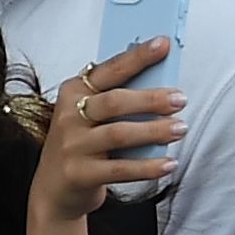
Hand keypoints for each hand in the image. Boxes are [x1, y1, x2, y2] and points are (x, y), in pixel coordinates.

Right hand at [33, 42, 187, 228]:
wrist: (54, 189)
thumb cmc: (83, 143)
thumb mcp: (92, 116)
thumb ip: (120, 99)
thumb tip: (164, 84)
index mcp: (74, 93)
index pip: (109, 70)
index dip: (136, 57)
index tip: (163, 44)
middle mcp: (69, 116)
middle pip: (113, 102)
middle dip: (150, 99)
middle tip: (181, 99)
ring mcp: (72, 146)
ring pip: (117, 134)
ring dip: (153, 131)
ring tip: (181, 128)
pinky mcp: (79, 174)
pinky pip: (119, 169)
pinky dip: (147, 167)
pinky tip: (169, 164)